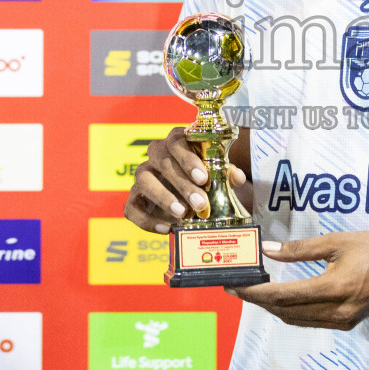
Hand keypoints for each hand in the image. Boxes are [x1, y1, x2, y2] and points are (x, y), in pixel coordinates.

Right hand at [123, 127, 246, 234]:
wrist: (192, 198)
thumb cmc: (206, 181)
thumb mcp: (218, 176)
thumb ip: (226, 174)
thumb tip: (237, 177)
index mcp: (176, 142)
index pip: (177, 142)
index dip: (188, 159)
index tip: (203, 178)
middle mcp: (155, 156)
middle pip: (162, 162)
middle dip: (182, 184)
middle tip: (200, 203)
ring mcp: (143, 176)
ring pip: (143, 180)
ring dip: (163, 197)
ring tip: (182, 213)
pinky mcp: (134, 199)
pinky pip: (132, 208)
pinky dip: (147, 220)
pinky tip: (167, 228)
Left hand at [231, 232, 368, 330]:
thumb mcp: (338, 242)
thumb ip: (300, 249)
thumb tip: (269, 250)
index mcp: (333, 289)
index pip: (282, 296)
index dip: (254, 292)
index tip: (235, 285)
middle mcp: (337, 311)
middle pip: (285, 311)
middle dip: (258, 300)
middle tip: (239, 286)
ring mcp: (343, 321)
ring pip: (296, 319)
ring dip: (273, 307)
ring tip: (256, 290)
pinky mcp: (348, 323)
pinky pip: (310, 321)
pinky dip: (292, 311)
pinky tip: (283, 297)